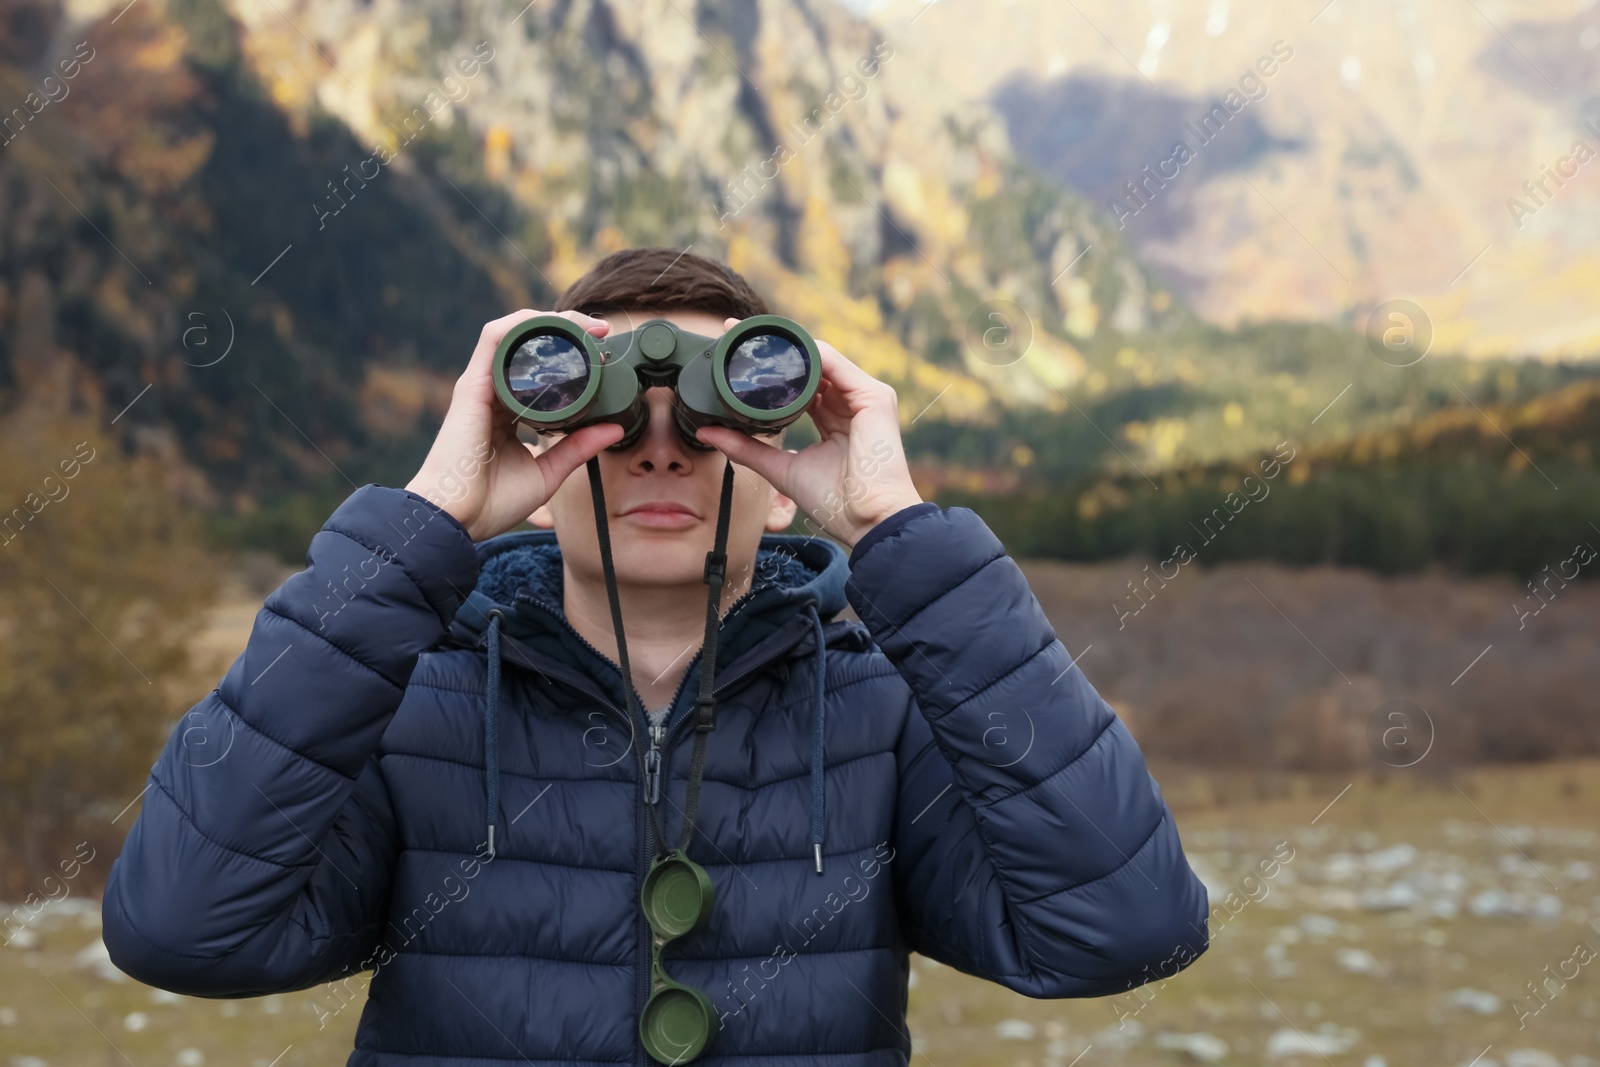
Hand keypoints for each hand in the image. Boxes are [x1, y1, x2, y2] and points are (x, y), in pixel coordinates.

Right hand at [406, 309, 624, 541]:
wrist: (457, 519)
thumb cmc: (491, 502)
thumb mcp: (548, 472)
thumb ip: (578, 448)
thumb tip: (613, 429)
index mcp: (508, 412)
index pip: (539, 371)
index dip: (570, 356)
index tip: (604, 354)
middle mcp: (494, 393)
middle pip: (529, 346)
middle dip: (567, 330)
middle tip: (602, 332)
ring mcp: (482, 386)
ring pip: (514, 334)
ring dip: (551, 321)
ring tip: (586, 325)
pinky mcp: (472, 385)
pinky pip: (494, 337)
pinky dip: (523, 325)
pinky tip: (552, 324)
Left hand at [695, 322, 923, 547]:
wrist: (867, 520)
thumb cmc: (835, 502)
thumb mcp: (781, 468)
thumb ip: (747, 448)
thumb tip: (708, 432)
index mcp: (832, 419)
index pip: (798, 384)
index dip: (769, 370)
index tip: (731, 353)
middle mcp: (848, 402)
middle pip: (806, 365)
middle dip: (772, 350)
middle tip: (731, 331)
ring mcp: (863, 397)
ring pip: (819, 358)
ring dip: (784, 346)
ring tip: (749, 338)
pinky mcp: (873, 396)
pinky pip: (834, 363)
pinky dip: (807, 354)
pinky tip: (781, 353)